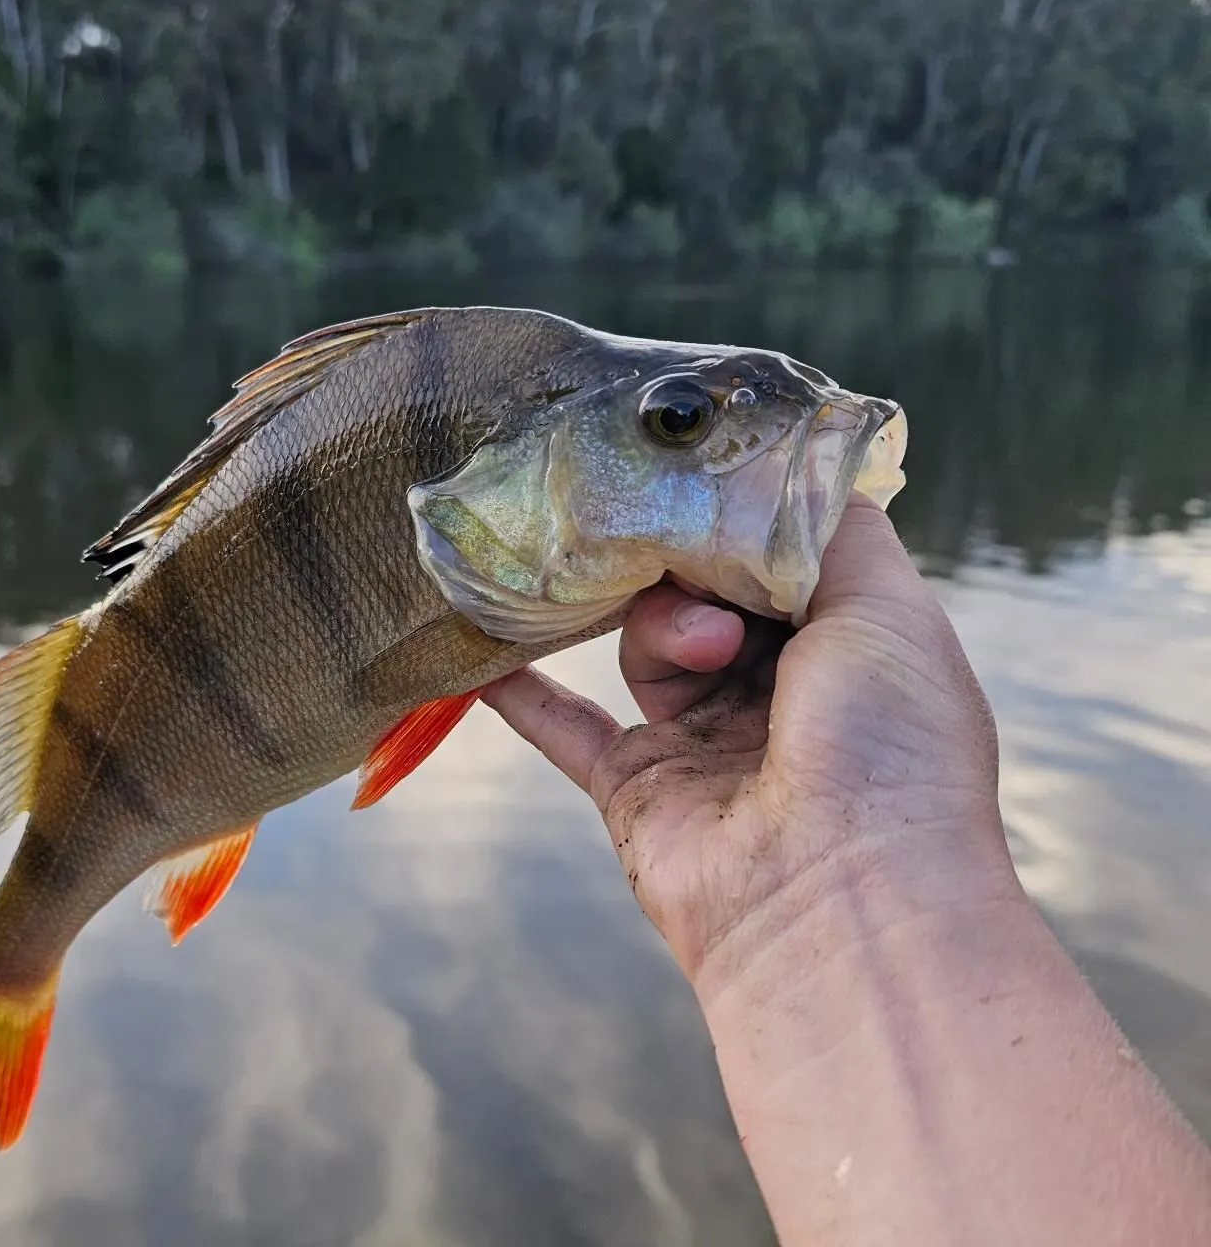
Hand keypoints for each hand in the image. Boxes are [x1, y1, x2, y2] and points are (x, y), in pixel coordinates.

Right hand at [483, 497, 1016, 988]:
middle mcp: (776, 692)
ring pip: (646, 639)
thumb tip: (780, 471)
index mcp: (844, 649)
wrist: (839, 903)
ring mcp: (702, 740)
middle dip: (697, 565)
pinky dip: (524, 687)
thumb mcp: (890, 606)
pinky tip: (485, 648)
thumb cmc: (886, 742)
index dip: (745, 517)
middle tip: (695, 556)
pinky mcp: (634, 785)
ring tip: (703, 647)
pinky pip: (563, 723)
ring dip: (661, 626)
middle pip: (705, 588)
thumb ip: (833, 526)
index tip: (707, 475)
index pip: (777, 555)